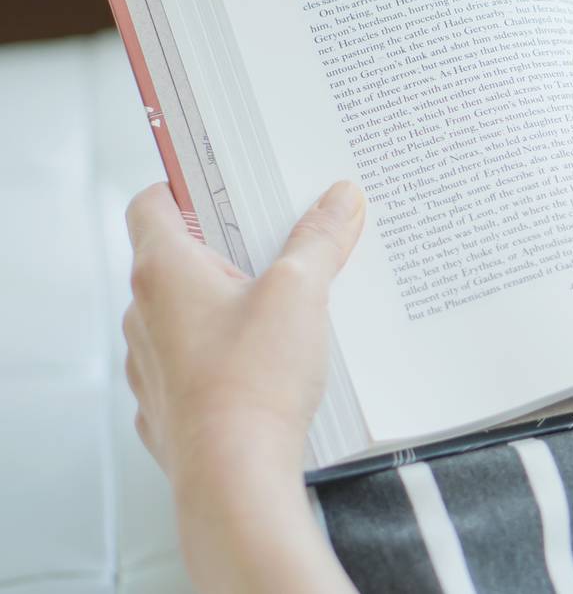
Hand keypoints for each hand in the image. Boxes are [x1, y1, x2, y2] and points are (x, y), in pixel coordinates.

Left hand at [123, 180, 363, 593]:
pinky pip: (195, 364)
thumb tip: (339, 197)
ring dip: (229, 303)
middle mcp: (144, 314)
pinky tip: (271, 361)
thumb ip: (320, 238)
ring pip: (186, 314)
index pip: (150, 203)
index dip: (186, 185)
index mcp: (163, 271)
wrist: (235, 478)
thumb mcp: (301, 291)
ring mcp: (152, 364)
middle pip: (176, 257)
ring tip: (288, 303)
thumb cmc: (254, 380)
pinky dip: (226, 354)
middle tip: (281, 238)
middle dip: (229, 245)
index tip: (228, 183)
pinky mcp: (170, 407)